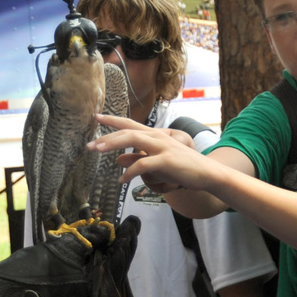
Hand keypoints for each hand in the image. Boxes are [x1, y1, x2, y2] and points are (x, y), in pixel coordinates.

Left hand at [92, 115, 219, 192]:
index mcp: (155, 135)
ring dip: (113, 144)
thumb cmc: (181, 167)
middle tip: (89, 145)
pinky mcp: (167, 160)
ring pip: (134, 139)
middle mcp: (157, 137)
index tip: (96, 116)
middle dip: (107, 136)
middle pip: (128, 130)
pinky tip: (121, 180)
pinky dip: (130, 172)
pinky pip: (144, 164)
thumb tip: (118, 159)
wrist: (207, 173)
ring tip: (98, 151)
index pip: (130, 123)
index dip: (113, 119)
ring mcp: (163, 147)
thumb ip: (137, 159)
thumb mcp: (156, 163)